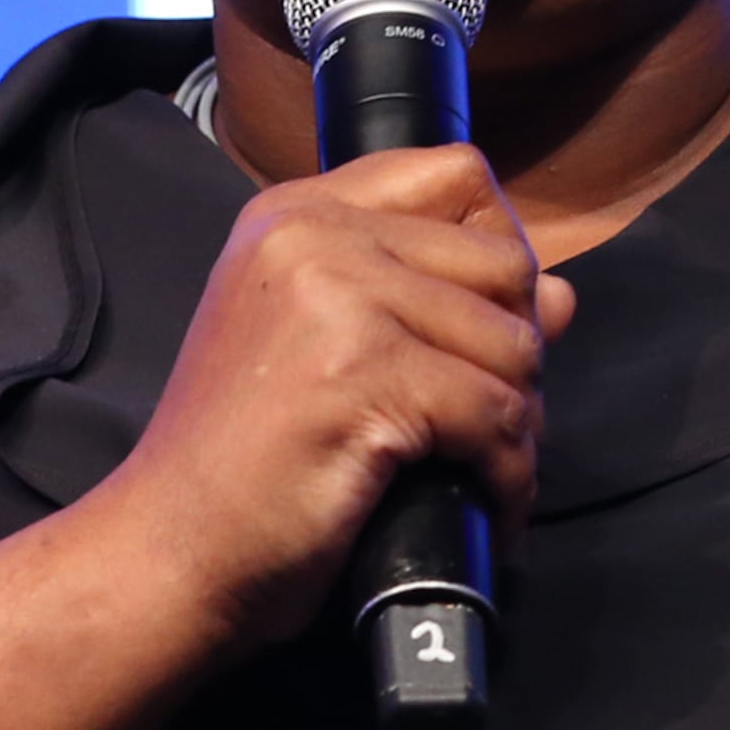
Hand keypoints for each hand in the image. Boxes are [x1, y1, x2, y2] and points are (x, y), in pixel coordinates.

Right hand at [93, 144, 577, 650]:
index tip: (484, 326)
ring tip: (480, 468)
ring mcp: (336, 298)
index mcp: (296, 215)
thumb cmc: (245, 466)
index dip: (499, 250)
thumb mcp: (330, 351)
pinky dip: (508, 475)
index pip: (456, 176)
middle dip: (517, 351)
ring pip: (514, 341)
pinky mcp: (363, 374)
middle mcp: (313, 236)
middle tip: (487, 422)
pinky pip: (497, 414)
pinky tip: (484, 508)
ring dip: (519, 421)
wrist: (169, 553)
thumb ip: (436, 303)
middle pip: (504, 260)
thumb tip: (560, 295)